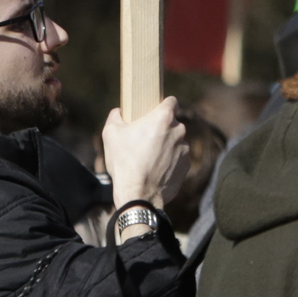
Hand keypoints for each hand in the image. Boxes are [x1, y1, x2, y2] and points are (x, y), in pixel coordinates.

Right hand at [101, 98, 188, 214]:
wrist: (138, 196)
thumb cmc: (125, 162)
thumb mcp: (110, 134)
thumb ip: (115, 116)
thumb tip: (119, 112)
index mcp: (163, 118)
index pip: (171, 101)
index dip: (163, 104)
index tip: (154, 111)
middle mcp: (179, 131)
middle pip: (173, 123)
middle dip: (161, 128)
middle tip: (145, 138)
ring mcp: (185, 149)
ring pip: (176, 141)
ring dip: (166, 146)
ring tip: (148, 158)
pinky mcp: (187, 166)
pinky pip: (178, 158)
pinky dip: (170, 162)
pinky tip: (155, 170)